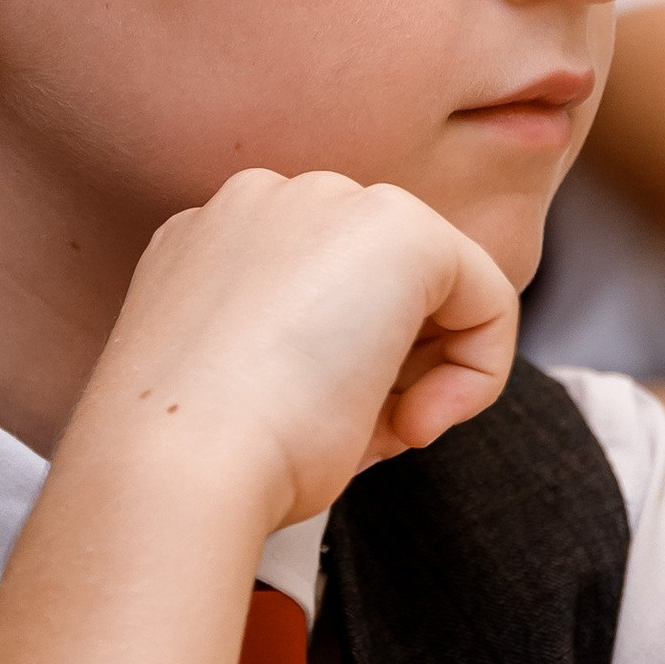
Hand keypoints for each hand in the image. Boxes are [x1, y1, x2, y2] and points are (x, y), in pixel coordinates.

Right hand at [74, 168, 517, 536]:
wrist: (178, 462)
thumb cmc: (201, 457)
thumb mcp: (241, 388)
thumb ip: (300, 353)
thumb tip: (375, 376)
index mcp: (210, 240)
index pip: (323, 295)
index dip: (347, 373)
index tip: (334, 435)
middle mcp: (264, 201)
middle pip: (379, 282)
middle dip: (393, 368)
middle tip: (370, 440)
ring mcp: (326, 201)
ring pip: (432, 287)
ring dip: (424, 373)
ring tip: (381, 436)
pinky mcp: (397, 226)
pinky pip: (485, 296)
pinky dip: (477, 371)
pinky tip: (417, 423)